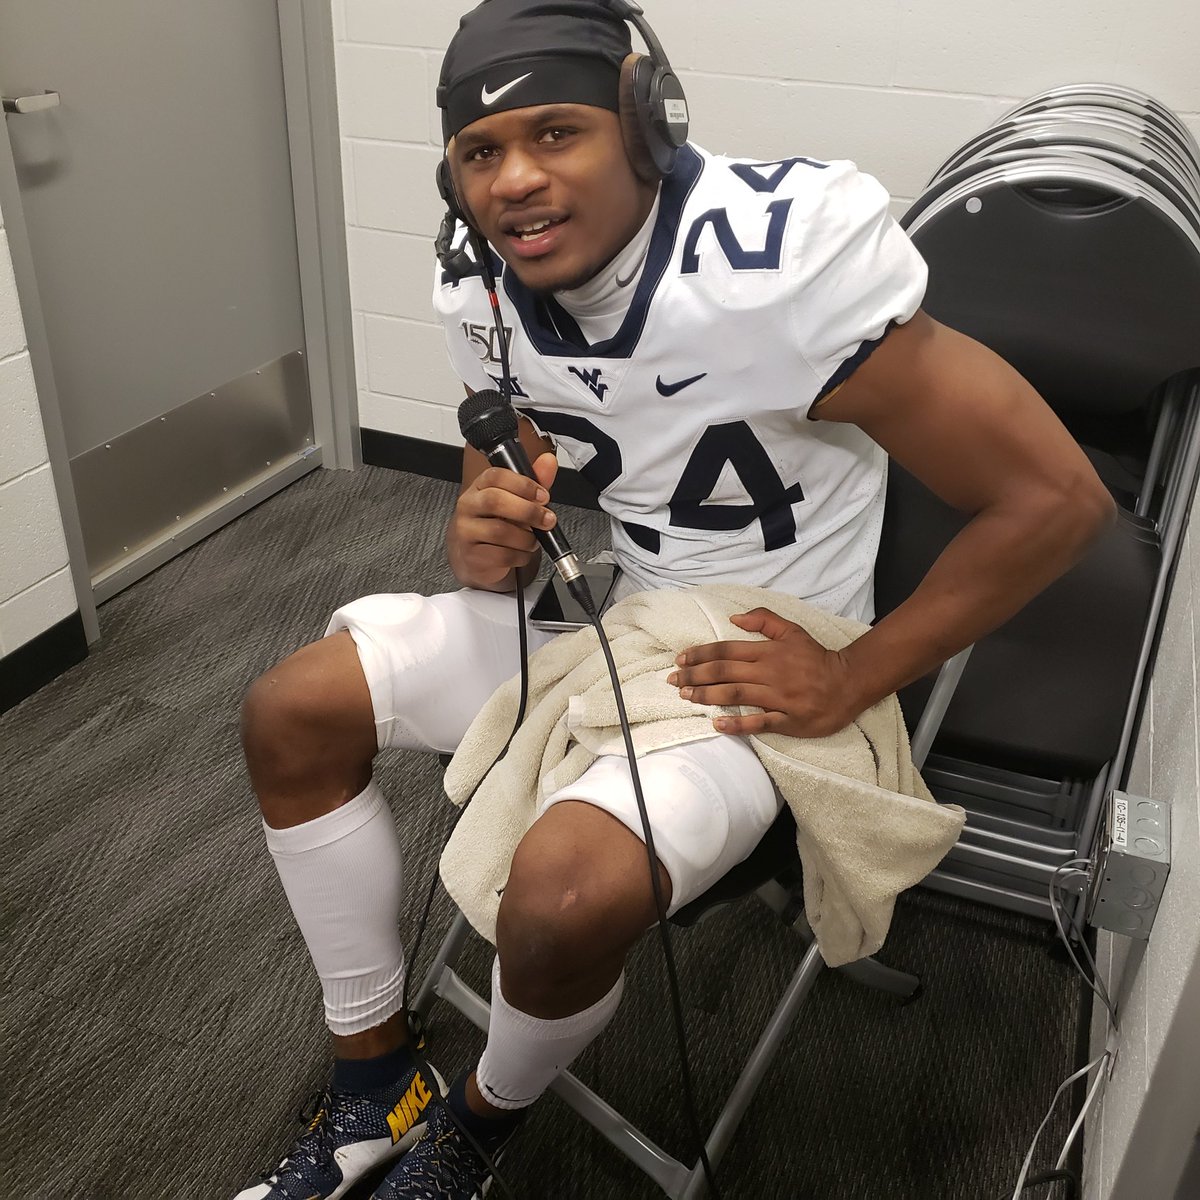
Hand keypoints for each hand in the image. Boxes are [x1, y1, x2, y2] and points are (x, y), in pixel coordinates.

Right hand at [448, 452, 558, 589]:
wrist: (480, 556)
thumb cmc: (500, 524)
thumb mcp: (518, 501)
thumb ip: (535, 481)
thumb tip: (548, 461)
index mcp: (480, 486)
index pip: (496, 476)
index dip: (523, 485)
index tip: (543, 495)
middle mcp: (469, 506)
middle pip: (495, 501)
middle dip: (528, 511)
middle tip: (547, 519)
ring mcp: (467, 531)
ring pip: (500, 532)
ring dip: (526, 538)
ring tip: (533, 540)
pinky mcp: (471, 555)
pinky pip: (501, 555)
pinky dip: (520, 556)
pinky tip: (522, 553)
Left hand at [667, 607, 860, 737]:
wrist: (849, 682)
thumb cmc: (816, 658)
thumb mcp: (792, 631)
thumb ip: (764, 620)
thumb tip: (734, 617)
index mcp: (769, 651)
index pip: (726, 650)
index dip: (700, 654)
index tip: (680, 659)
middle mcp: (770, 673)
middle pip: (724, 672)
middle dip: (695, 676)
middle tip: (672, 680)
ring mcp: (779, 697)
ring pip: (736, 695)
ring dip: (707, 696)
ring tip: (686, 696)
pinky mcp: (788, 720)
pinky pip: (759, 722)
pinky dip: (737, 724)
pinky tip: (717, 724)